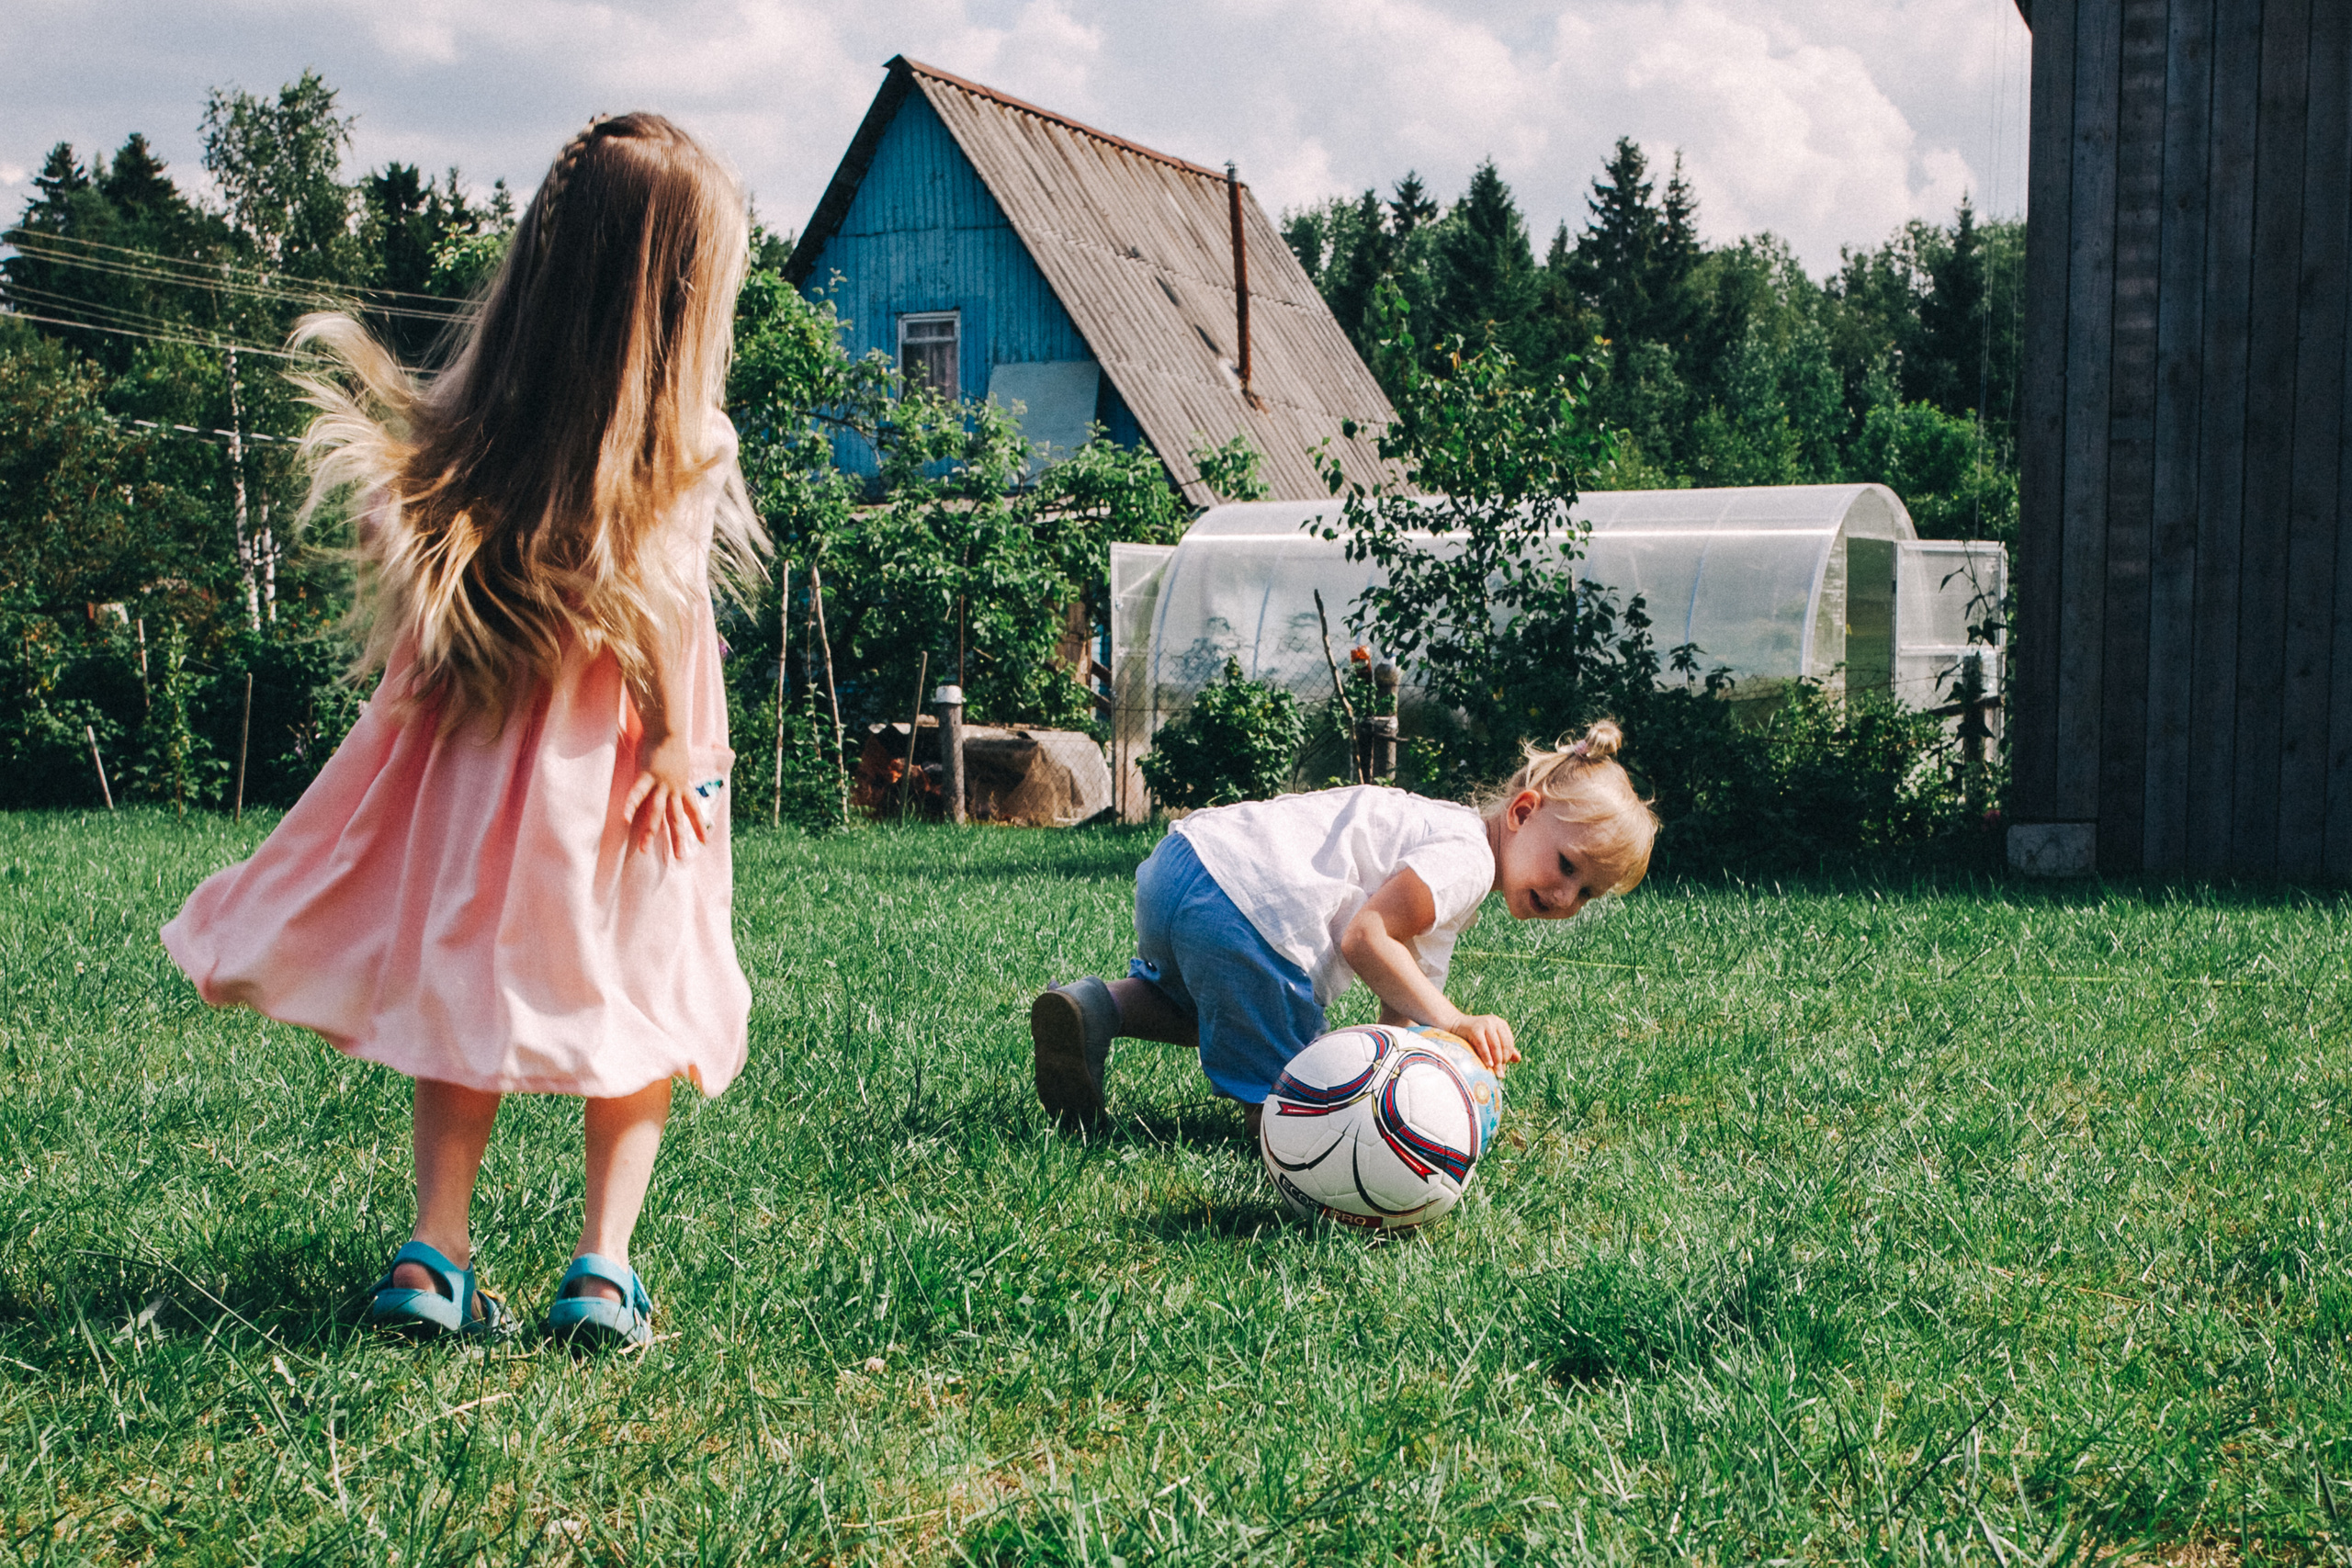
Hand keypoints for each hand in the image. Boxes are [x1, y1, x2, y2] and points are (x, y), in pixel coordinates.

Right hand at [621, 730, 707, 859]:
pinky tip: (625, 819)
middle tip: (680, 858)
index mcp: (682, 785)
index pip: (693, 810)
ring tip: (645, 849)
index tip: (704, 842)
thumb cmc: (670, 741)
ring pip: (657, 812)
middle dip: (678, 839)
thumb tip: (674, 772)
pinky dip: (631, 805)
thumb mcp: (678, 761)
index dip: (698, 826)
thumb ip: (675, 770)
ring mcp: (661, 783)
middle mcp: (674, 788)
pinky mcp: (647, 775)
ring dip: (651, 831)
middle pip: (676, 818)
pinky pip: (638, 793)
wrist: (669, 727)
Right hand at [1437, 1012, 1519, 1074]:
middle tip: (1500, 1073)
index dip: (1508, 1056)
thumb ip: (1504, 1048)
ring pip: (1496, 1046)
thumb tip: (1518, 1059)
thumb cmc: (1473, 1036)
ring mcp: (1485, 1023)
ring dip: (1497, 1061)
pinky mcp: (1475, 1029)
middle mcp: (1495, 1021)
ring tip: (1495, 1072)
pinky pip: (1483, 1046)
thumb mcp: (1490, 1040)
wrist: (1454, 1025)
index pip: (1509, 1042)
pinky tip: (1488, 1065)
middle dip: (1503, 1061)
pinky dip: (1487, 1057)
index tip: (1504, 1068)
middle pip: (1503, 1044)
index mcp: (1501, 1024)